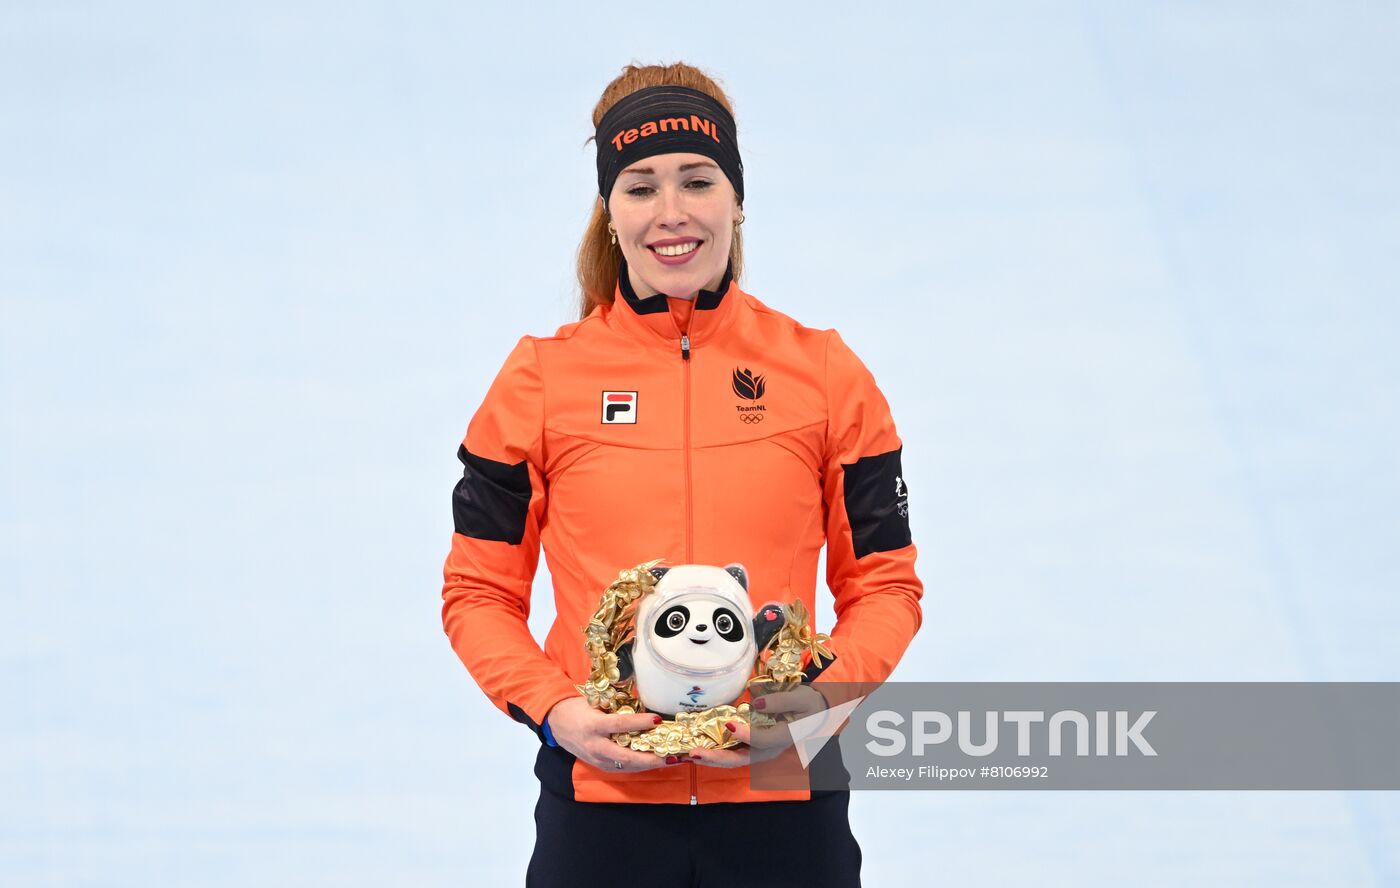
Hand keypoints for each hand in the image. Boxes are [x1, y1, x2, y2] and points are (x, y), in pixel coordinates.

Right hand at [544, 697, 683, 770]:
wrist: (556, 724)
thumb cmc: (577, 709)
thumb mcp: (594, 703)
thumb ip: (615, 708)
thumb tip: (643, 706)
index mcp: (593, 726)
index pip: (620, 725)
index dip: (640, 722)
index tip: (658, 719)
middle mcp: (595, 746)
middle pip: (627, 756)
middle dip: (652, 758)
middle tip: (673, 755)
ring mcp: (597, 759)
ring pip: (628, 766)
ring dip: (650, 764)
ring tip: (671, 760)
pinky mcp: (600, 766)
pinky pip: (623, 768)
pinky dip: (640, 766)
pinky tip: (655, 761)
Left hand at [687, 685, 829, 768]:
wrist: (815, 713)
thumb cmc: (809, 705)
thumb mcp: (802, 698)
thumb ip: (780, 701)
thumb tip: (756, 704)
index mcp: (784, 738)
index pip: (762, 740)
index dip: (745, 734)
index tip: (729, 724)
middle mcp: (768, 750)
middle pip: (741, 759)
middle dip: (716, 758)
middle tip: (694, 754)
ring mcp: (759, 750)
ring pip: (733, 759)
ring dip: (710, 759)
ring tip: (688, 755)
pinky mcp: (751, 746)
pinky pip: (731, 752)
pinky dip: (713, 753)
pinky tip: (696, 749)